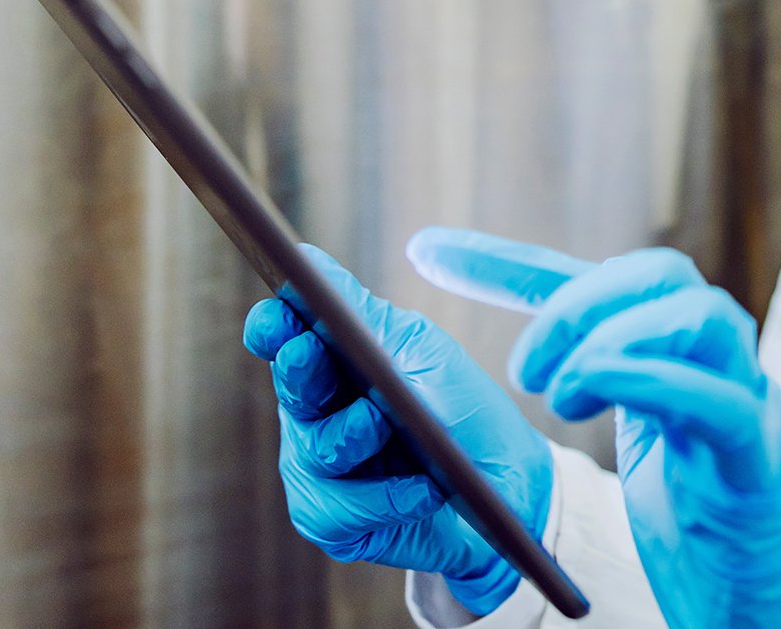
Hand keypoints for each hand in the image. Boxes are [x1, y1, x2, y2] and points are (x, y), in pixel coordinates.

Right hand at [242, 244, 551, 615]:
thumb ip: (362, 315)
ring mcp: (319, 468)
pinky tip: (422, 489)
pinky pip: (334, 509)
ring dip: (357, 439)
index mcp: (335, 362)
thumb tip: (308, 260)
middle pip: (289, 387)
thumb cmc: (465, 412)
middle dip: (301, 371)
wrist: (509, 491)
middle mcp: (317, 412)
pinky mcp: (334, 519)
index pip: (282, 337)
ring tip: (395, 431)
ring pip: (311, 452)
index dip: (271, 327)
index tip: (275, 318)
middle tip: (311, 354)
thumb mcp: (420, 351)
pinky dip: (386, 497)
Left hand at [510, 247, 780, 628]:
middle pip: (665, 276)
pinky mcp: (762, 466)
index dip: (510, 262)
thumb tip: (527, 361)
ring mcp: (752, 408)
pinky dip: (651, 383)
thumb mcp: (645, 442)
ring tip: (560, 394)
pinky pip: (719, 403)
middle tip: (525, 371)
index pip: (604, 282)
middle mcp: (723, 366)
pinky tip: (590, 397)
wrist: (768, 610)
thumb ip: (605, 385)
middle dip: (579, 303)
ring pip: (704, 316)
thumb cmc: (706, 529)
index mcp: (686, 355)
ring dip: (614, 338)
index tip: (427, 252)